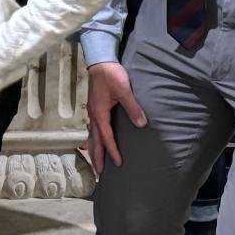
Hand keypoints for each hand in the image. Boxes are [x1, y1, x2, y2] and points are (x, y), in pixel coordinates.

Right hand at [85, 60, 146, 174]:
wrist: (100, 61)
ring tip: (95, 161)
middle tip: (99, 172)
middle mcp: (93, 114)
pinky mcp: (94, 107)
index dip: (112, 150)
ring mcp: (92, 111)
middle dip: (96, 156)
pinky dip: (94, 138)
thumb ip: (133, 107)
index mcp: (100, 112)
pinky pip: (92, 128)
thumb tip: (142, 124)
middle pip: (94, 140)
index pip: (106, 136)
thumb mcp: (124, 90)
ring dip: (94, 149)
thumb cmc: (111, 75)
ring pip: (92, 135)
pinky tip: (96, 141)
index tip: (118, 163)